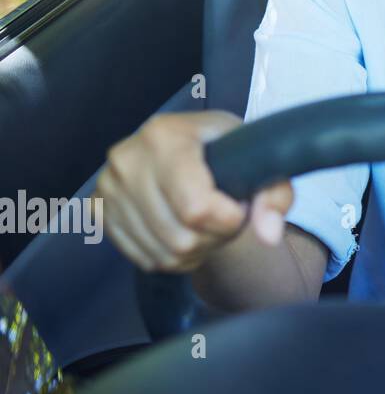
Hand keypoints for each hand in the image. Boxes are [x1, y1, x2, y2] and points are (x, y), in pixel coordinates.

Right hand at [97, 110, 292, 271]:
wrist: (192, 144)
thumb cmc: (226, 149)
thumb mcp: (260, 159)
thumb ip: (275, 194)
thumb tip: (269, 233)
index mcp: (165, 136)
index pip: (196, 208)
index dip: (229, 220)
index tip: (240, 207)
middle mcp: (127, 158)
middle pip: (180, 237)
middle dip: (214, 237)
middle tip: (225, 216)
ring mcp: (107, 186)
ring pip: (162, 254)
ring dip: (195, 250)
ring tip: (206, 222)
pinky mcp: (99, 209)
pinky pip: (143, 258)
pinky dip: (171, 256)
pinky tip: (184, 229)